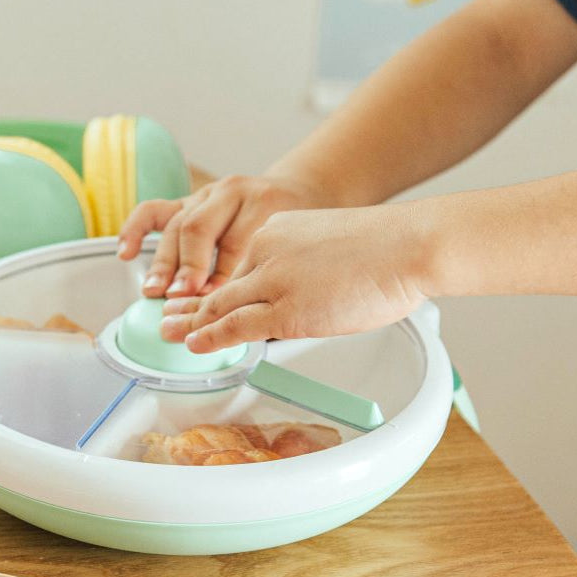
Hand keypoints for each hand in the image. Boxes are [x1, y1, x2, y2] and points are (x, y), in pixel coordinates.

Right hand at [116, 173, 332, 297]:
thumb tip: (248, 322)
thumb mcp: (296, 253)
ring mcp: (206, 196)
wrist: (297, 194)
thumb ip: (272, 279)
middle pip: (201, 230)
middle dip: (189, 266)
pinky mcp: (187, 201)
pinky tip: (126, 252)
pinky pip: (154, 211)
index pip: (237, 243)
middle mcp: (231, 196)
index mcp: (264, 204)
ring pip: (177, 224)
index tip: (214, 304)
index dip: (222, 276)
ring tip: (156, 290)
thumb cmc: (295, 234)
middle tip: (180, 295)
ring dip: (164, 261)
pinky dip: (136, 230)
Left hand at [159, 204, 432, 352]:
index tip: (201, 298)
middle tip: (170, 316)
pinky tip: (197, 345)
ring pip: (219, 306)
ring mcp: (274, 280)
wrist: (406, 245)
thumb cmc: (386, 249)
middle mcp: (267, 250)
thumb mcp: (331, 245)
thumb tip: (310, 294)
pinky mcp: (286, 309)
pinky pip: (236, 326)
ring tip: (170, 335)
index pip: (238, 265)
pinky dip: (211, 338)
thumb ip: (308, 266)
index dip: (214, 287)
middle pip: (219, 284)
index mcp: (278, 231)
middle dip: (190, 305)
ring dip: (191, 323)